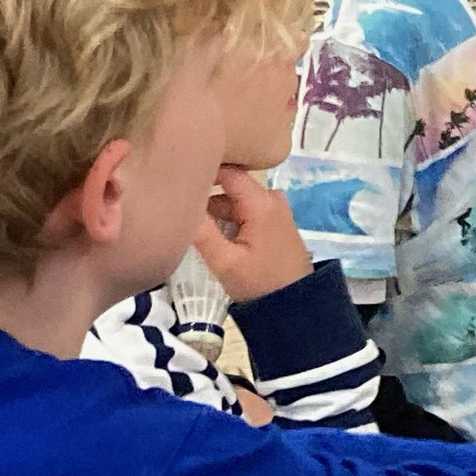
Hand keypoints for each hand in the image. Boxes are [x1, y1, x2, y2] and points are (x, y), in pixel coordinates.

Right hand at [189, 167, 316, 301]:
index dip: (203, 171)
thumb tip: (179, 204)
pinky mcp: (275, 222)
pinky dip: (229, 219)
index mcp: (261, 202)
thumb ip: (201, 231)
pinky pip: (246, 211)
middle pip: (230, 187)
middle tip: (182, 212)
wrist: (296, 304)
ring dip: (217, 212)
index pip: (227, 171)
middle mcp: (271, 198)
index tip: (179, 181)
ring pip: (236, 200)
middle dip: (206, 198)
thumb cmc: (260, 283)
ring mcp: (276, 209)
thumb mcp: (225, 261)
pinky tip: (215, 235)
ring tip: (195, 227)